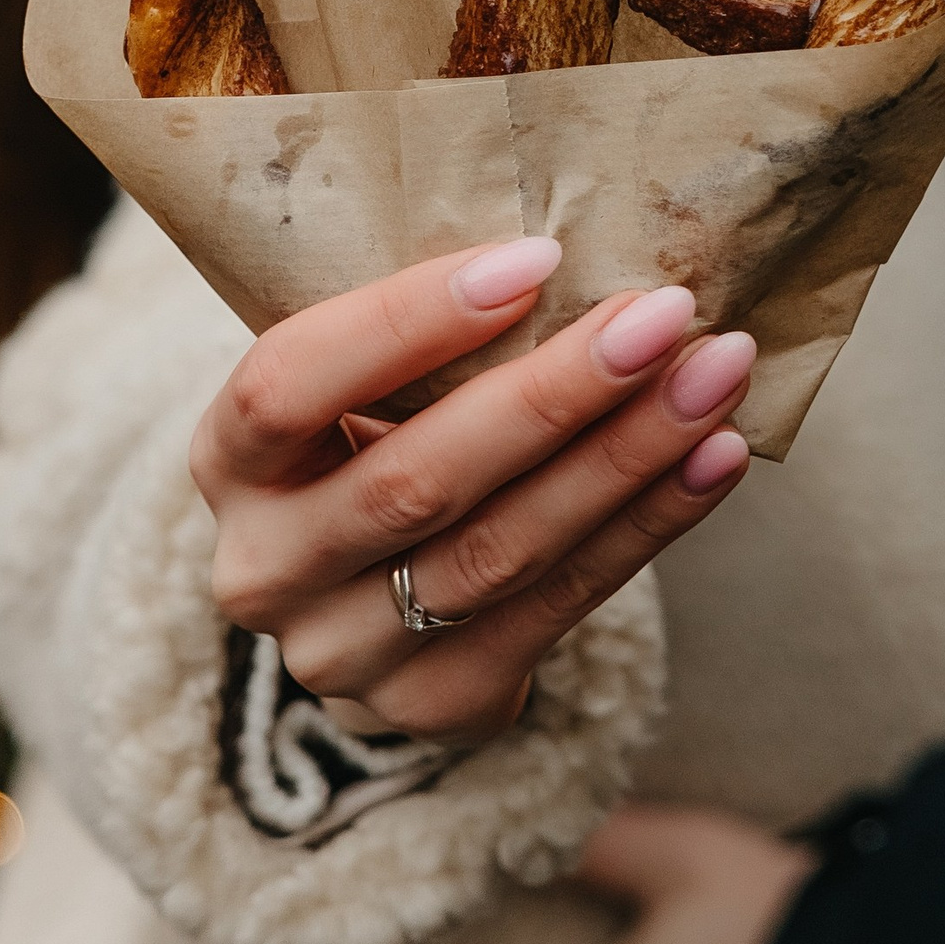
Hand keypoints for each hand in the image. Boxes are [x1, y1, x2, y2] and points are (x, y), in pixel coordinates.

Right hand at [190, 242, 754, 739]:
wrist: (376, 598)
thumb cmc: (382, 435)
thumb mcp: (363, 382)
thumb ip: (428, 334)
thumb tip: (576, 239)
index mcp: (228, 459)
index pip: (287, 385)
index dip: (408, 321)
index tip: (539, 257)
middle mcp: (264, 568)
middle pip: (415, 480)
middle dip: (556, 391)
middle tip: (665, 313)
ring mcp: (342, 654)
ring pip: (499, 552)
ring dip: (624, 457)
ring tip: (715, 377)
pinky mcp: (434, 704)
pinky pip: (558, 607)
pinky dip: (649, 525)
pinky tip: (716, 458)